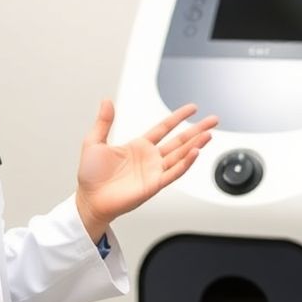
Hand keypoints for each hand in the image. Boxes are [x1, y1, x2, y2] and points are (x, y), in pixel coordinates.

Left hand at [73, 101, 217, 237]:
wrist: (89, 200)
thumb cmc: (91, 176)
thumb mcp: (94, 142)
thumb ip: (104, 122)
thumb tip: (106, 102)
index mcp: (138, 146)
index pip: (164, 128)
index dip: (178, 117)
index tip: (192, 108)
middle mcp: (150, 158)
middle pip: (179, 140)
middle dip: (197, 129)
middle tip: (213, 120)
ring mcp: (154, 171)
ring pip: (181, 155)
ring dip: (195, 144)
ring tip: (208, 134)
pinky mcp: (154, 185)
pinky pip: (174, 172)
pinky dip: (185, 163)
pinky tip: (195, 152)